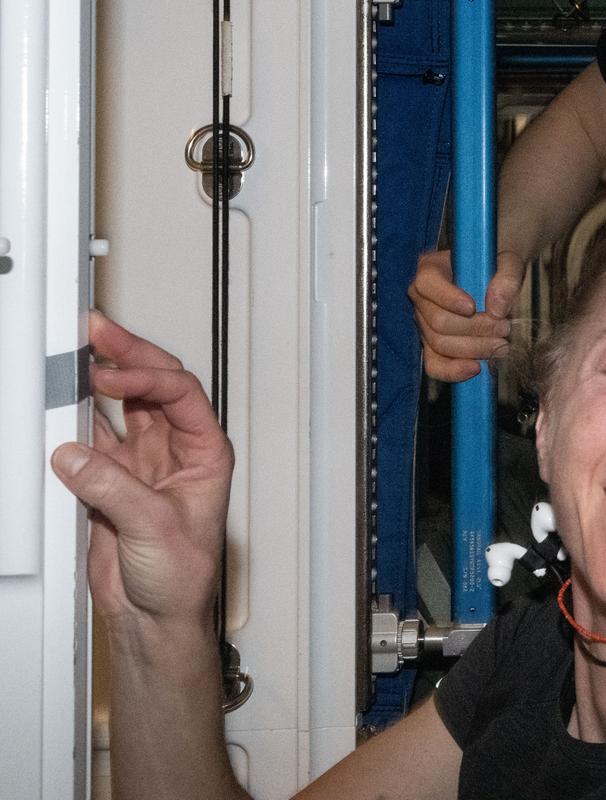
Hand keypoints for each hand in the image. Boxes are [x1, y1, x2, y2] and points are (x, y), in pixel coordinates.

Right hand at [50, 315, 232, 630]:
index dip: (147, 376)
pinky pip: (87, 440)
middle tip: (96, 329)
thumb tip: (75, 455)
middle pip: (151, 386)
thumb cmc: (183, 578)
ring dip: (96, 381)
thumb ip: (114, 488)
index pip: (180, 394)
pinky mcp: (106, 481)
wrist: (155, 617)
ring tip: (72, 354)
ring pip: (117, 407)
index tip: (112, 374)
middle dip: (125, 355)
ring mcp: (139, 462)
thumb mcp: (156, 528)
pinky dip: (70, 422)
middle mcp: (174, 450)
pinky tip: (57, 405)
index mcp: (205, 451)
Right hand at [408, 248, 524, 381]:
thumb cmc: (498, 265)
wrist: (499, 276)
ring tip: (502, 344)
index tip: (472, 307)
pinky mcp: (434, 345)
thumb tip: (497, 308)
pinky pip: (434, 365)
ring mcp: (425, 323)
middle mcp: (423, 297)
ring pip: (439, 344)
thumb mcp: (509, 260)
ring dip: (474, 348)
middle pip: (438, 321)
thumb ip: (507, 277)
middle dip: (475, 329)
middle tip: (504, 328)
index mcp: (432, 268)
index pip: (428, 283)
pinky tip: (477, 368)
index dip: (448, 298)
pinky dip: (454, 371)